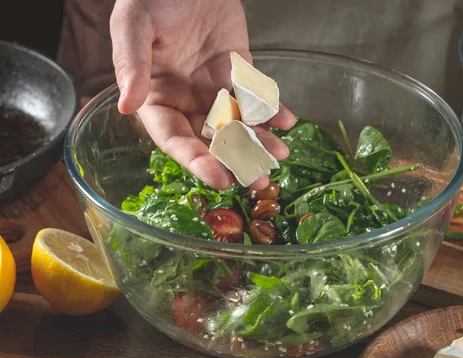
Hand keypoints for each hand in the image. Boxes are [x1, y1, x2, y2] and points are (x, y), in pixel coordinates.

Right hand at [110, 0, 294, 189]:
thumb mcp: (134, 25)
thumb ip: (132, 64)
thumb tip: (128, 105)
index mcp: (156, 97)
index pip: (174, 138)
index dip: (195, 160)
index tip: (218, 178)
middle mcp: (186, 100)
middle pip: (210, 140)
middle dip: (234, 160)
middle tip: (256, 179)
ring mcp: (214, 88)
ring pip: (238, 123)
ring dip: (259, 140)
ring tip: (280, 154)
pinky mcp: (239, 72)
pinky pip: (256, 97)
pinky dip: (273, 110)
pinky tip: (287, 121)